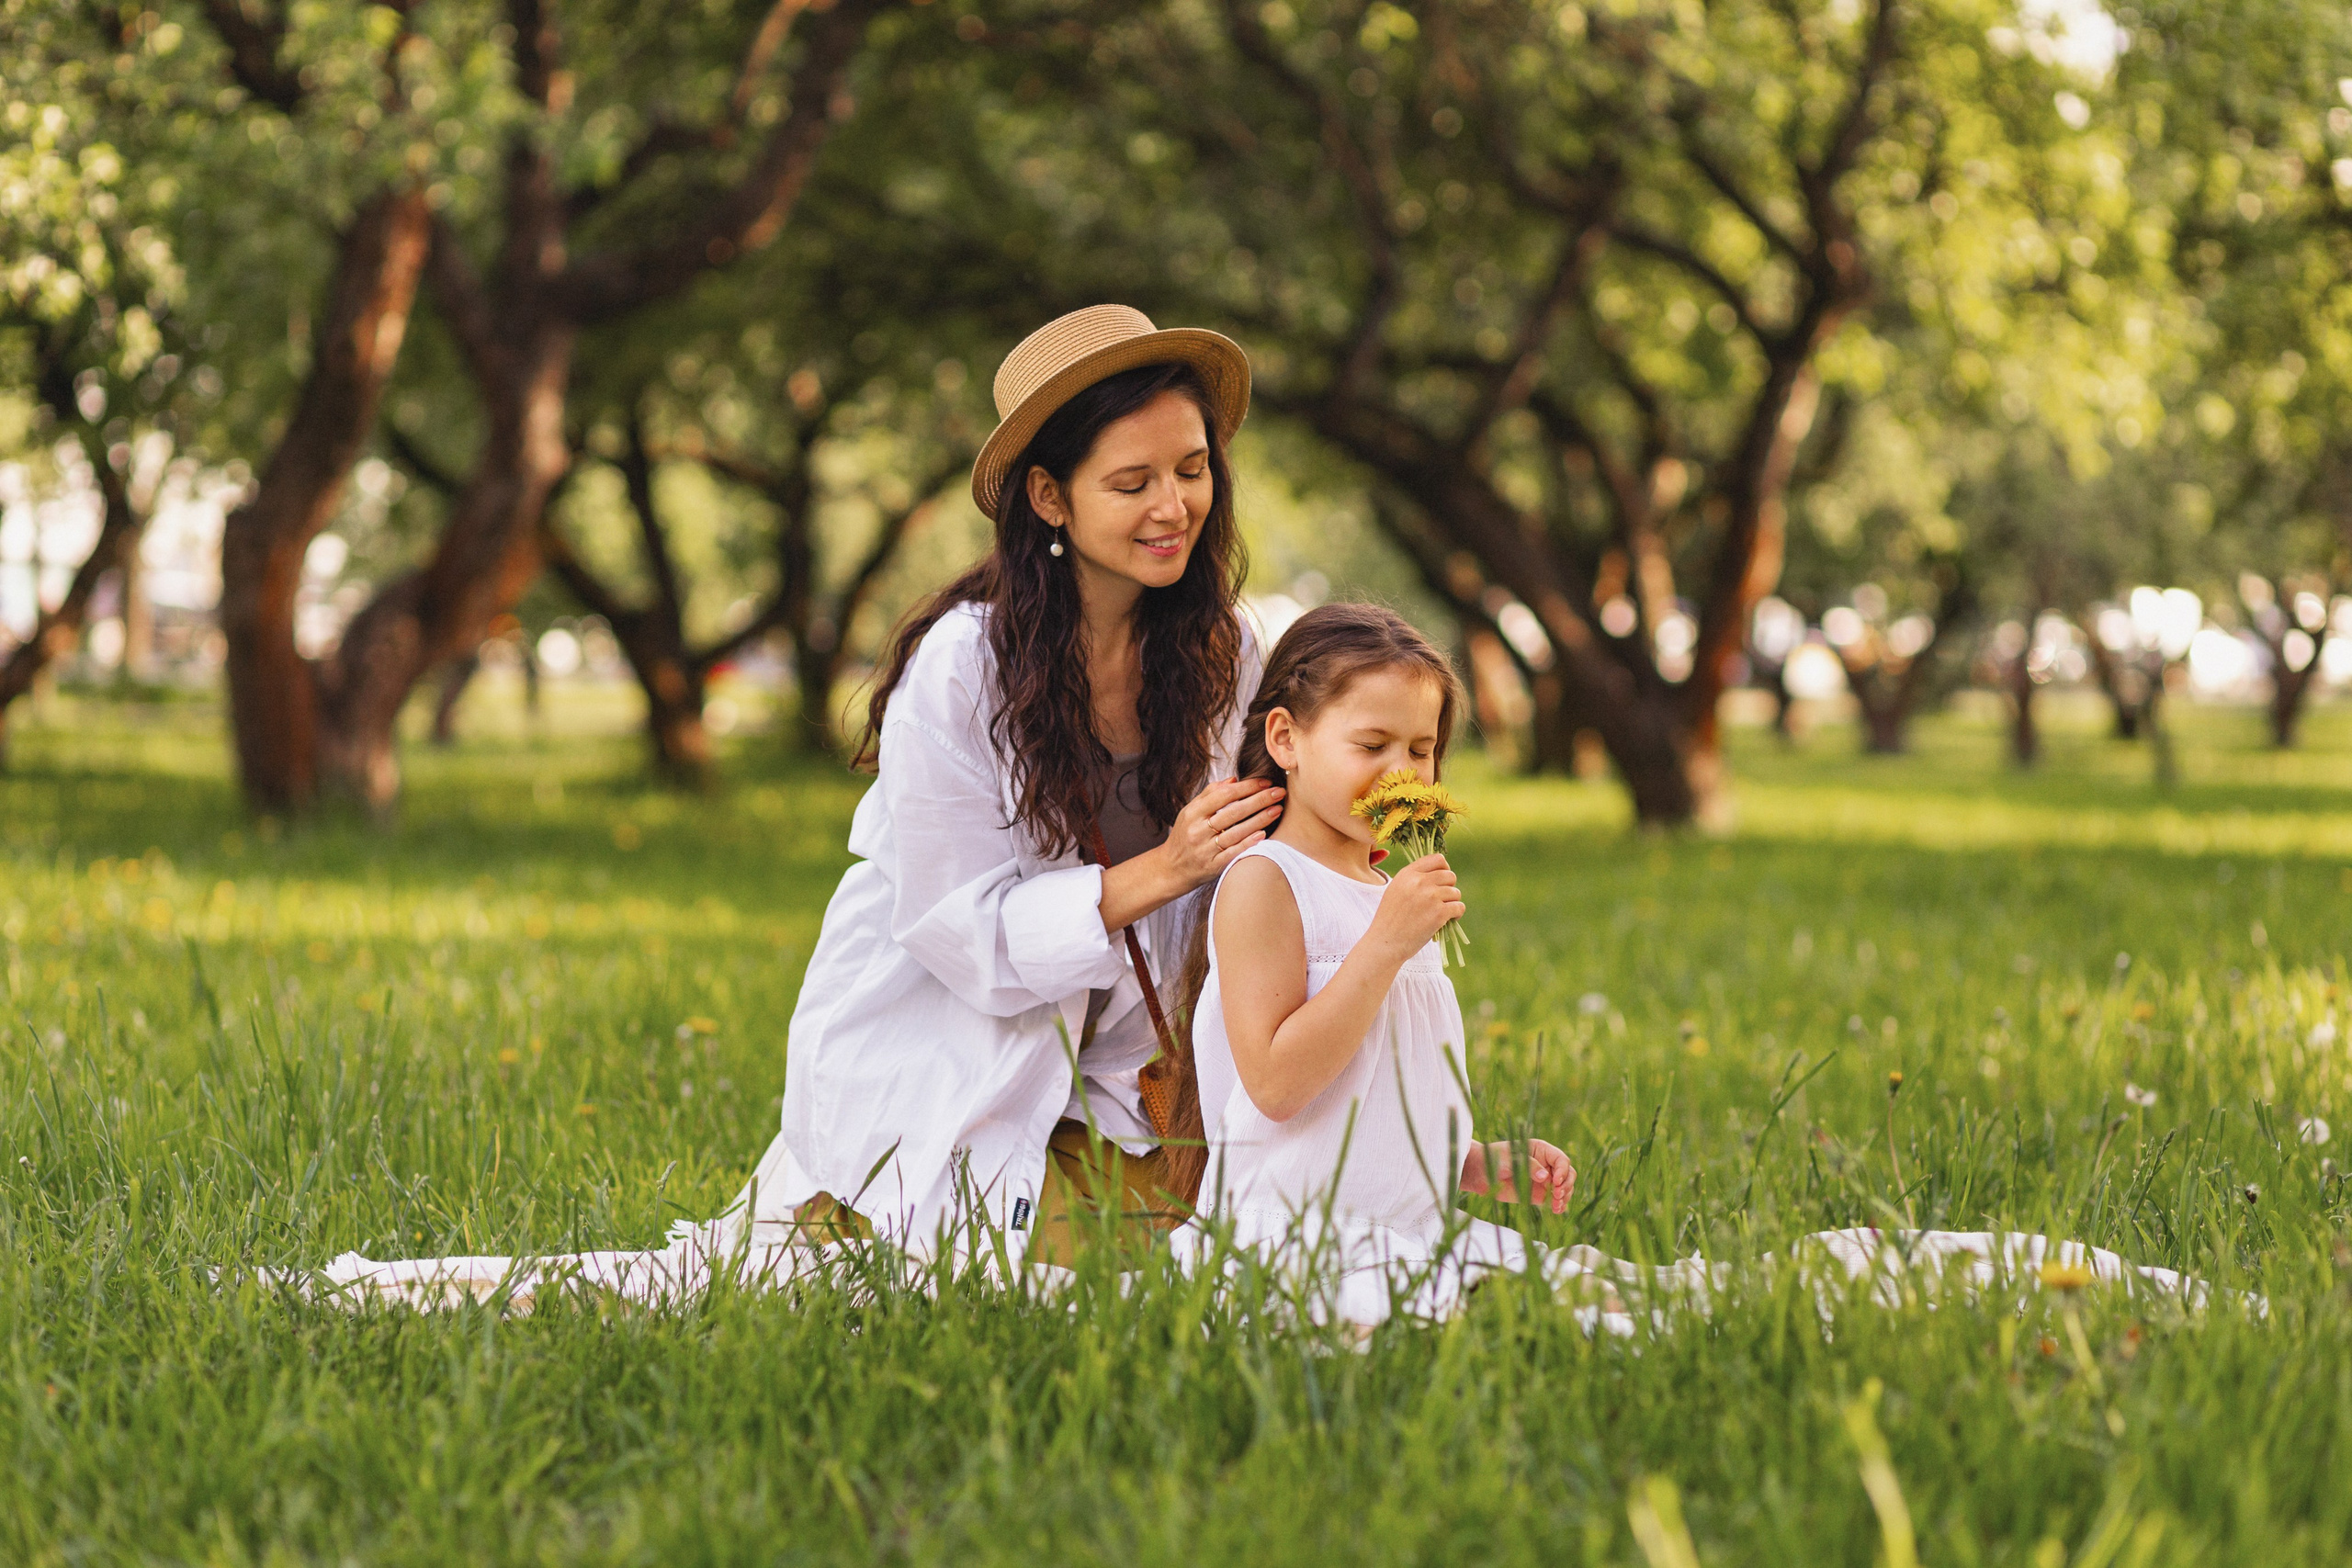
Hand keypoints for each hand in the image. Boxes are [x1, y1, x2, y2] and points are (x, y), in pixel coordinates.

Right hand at [1158, 776, 1284, 889]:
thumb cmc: (1185, 836)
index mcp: (1193, 813)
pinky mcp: (1213, 866)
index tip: (1266, 781)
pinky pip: (1233, 853)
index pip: (1223, 795)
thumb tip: (1234, 779)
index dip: (1246, 787)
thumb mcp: (1189, 812)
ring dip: (1260, 819)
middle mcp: (1198, 830)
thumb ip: (1210, 794)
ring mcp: (1205, 850)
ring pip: (1236, 832)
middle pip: (1233, 812)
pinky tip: (1264, 834)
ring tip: (1277, 809)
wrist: (1171, 869)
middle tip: (1279, 792)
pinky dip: (1249, 843)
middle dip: (1259, 800)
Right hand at [1362, 852, 1463, 963]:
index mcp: (1407, 874)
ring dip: (1452, 903)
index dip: (1444, 869)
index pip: (1437, 859)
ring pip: (1456, 892)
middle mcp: (1419, 882)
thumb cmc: (1390, 920)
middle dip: (1449, 888)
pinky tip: (1446, 920)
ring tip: (1441, 913)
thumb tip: (1441, 873)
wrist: (1385, 943)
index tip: (1442, 881)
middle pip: (1450, 875)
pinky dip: (1456, 914)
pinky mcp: (1439, 912)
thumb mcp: (1396, 891)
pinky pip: (1459, 907)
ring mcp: (1430, 896)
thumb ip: (1414, 880)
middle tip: (1441, 901)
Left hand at [1464, 1138, 1574, 1213]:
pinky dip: (1559, 1206)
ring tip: (1556, 1206)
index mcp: (1542, 1150)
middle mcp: (1546, 1165)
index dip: (1563, 1171)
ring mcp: (1544, 1180)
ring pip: (1564, 1188)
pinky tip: (1557, 1210)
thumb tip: (1545, 1177)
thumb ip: (1528, 1166)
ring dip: (1565, 1197)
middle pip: (1568, 1174)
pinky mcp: (1539, 1195)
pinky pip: (1554, 1200)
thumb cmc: (1494, 1158)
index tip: (1555, 1181)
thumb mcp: (1510, 1158)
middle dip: (1566, 1185)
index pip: (1561, 1160)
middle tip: (1557, 1195)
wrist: (1480, 1173)